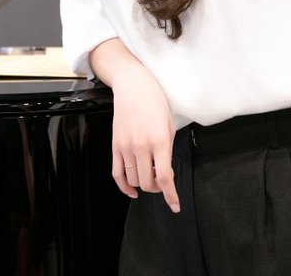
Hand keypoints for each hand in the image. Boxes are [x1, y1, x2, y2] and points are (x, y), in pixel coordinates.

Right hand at [111, 62, 179, 212]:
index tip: (175, 205)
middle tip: (162, 179)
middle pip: (148, 182)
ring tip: (150, 175)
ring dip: (143, 184)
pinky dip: (124, 186)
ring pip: (133, 180)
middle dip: (158, 188)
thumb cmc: (154, 101)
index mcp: (159, 140)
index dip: (171, 195)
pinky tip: (132, 190)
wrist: (133, 85)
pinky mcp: (115, 145)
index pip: (164, 177)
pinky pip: (117, 173)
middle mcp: (141, 146)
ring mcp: (126, 146)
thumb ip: (168, 150)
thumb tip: (165, 172)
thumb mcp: (169, 124)